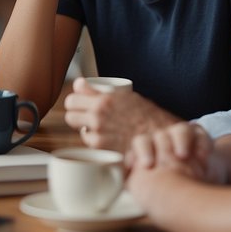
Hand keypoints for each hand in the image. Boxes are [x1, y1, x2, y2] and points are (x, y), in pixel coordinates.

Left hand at [62, 77, 180, 151]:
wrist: (161, 137)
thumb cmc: (146, 115)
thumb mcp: (124, 96)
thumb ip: (97, 91)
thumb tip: (78, 83)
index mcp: (103, 100)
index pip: (72, 100)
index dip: (74, 102)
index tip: (79, 103)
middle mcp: (98, 116)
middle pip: (69, 116)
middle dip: (76, 115)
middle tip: (84, 115)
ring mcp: (99, 133)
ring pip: (78, 130)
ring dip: (85, 128)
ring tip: (97, 127)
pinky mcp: (102, 148)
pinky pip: (89, 142)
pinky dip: (95, 140)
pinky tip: (105, 137)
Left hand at [127, 121, 216, 181]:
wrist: (197, 174)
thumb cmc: (168, 181)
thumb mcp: (151, 183)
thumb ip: (135, 181)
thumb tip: (119, 185)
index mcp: (149, 147)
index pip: (141, 142)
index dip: (142, 152)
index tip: (147, 166)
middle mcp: (164, 138)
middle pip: (160, 135)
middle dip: (162, 146)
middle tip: (162, 160)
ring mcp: (182, 135)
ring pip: (181, 130)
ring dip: (181, 141)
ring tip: (182, 156)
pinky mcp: (200, 136)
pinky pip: (200, 135)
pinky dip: (202, 145)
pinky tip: (202, 158)